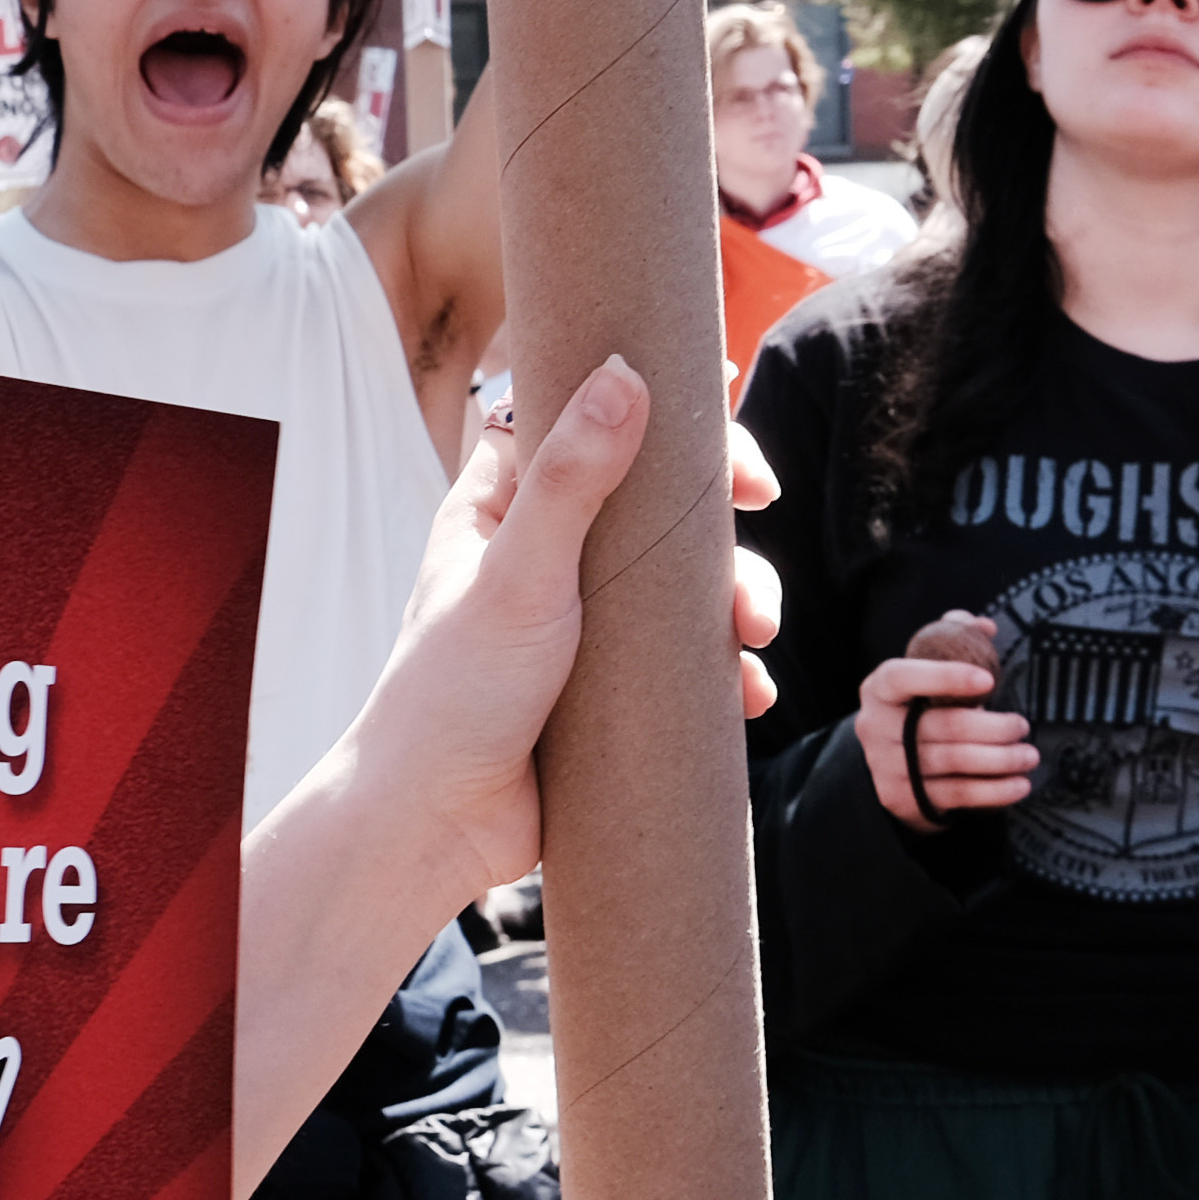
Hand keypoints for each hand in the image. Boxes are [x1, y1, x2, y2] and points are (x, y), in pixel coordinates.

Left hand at [371, 358, 775, 889]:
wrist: (436, 824)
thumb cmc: (452, 692)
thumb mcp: (519, 574)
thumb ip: (573, 478)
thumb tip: (626, 375)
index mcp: (503, 509)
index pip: (581, 419)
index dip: (649, 400)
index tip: (719, 393)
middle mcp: (544, 557)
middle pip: (651, 499)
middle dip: (713, 507)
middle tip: (761, 500)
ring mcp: (582, 625)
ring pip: (682, 584)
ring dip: (736, 594)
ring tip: (754, 630)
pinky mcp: (611, 690)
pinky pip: (686, 665)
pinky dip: (725, 672)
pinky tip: (747, 694)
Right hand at [863, 610, 1039, 829]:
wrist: (892, 766)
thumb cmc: (919, 709)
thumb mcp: (926, 673)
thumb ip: (952, 639)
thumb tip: (986, 626)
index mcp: (878, 690)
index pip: (903, 678)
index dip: (944, 677)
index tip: (989, 680)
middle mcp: (875, 728)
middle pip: (940, 726)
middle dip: (992, 727)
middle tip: (1023, 725)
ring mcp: (887, 767)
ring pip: (953, 761)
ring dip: (1000, 759)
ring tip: (1029, 755)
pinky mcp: (903, 798)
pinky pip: (957, 794)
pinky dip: (993, 791)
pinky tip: (1020, 784)